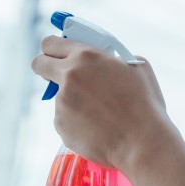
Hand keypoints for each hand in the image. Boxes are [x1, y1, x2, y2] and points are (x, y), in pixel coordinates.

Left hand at [32, 37, 176, 171]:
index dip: (53, 48)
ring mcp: (62, 103)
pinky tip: (99, 127)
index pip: (51, 43)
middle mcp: (69, 77)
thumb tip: (105, 62)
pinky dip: (78, 121)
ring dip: (73, 100)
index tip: (56, 53)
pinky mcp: (61, 126)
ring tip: (102, 112)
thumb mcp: (136, 66)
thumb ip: (112, 59)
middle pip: (39, 64)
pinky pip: (66, 118)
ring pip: (59, 96)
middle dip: (46, 67)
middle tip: (60, 74)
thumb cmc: (145, 104)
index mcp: (86, 57)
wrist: (141, 142)